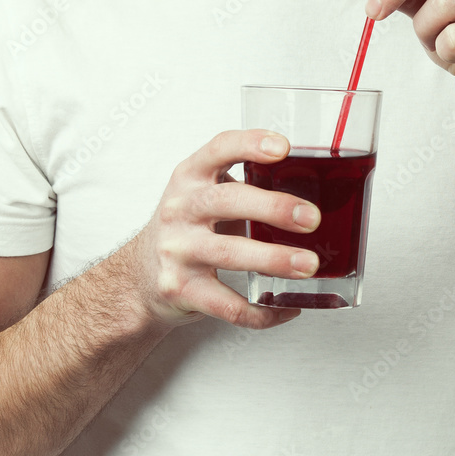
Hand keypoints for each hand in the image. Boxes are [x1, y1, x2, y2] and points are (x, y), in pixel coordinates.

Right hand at [130, 131, 321, 329]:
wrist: (141, 275)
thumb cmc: (187, 227)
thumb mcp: (204, 192)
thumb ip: (244, 185)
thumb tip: (313, 191)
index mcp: (191, 176)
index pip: (220, 148)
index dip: (251, 144)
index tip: (283, 148)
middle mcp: (180, 208)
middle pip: (228, 200)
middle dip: (274, 208)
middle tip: (311, 218)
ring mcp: (178, 249)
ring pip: (230, 253)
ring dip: (274, 259)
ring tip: (309, 265)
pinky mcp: (180, 289)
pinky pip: (227, 304)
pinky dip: (262, 311)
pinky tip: (286, 306)